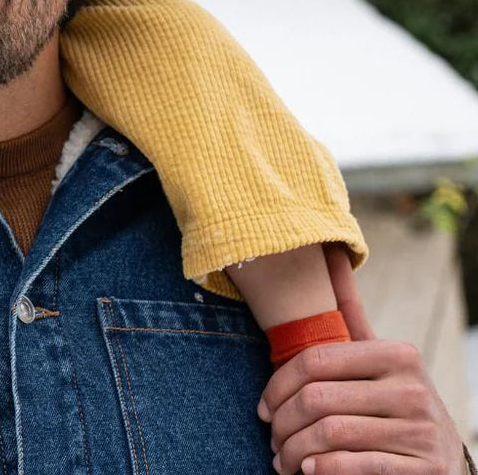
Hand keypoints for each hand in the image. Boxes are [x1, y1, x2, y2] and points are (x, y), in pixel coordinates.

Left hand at [258, 246, 465, 474]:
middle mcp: (413, 389)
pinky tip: (309, 471)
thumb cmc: (395, 403)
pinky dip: (322, 469)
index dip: (277, 384)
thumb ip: (352, 314)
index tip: (262, 407)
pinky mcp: (424, 470)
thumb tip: (331, 253)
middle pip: (317, 399)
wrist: (444, 463)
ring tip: (283, 460)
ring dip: (295, 451)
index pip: (315, 360)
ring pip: (330, 435)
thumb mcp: (378, 359)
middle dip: (283, 423)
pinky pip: (354, 466)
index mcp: (396, 354)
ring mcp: (421, 432)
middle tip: (270, 439)